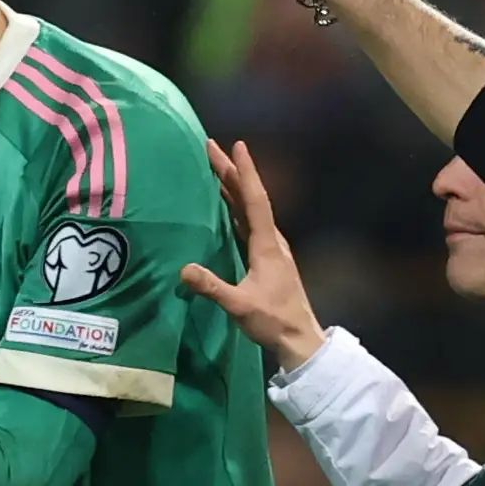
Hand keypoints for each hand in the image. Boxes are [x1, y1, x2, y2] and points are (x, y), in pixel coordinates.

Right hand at [180, 139, 323, 371]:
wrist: (300, 339)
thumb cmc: (274, 322)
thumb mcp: (240, 306)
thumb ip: (213, 287)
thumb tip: (184, 270)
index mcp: (267, 245)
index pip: (255, 200)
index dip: (245, 172)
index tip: (238, 145)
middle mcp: (272, 241)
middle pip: (250, 198)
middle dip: (231, 172)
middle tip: (212, 147)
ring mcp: (272, 249)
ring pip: (250, 209)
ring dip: (234, 188)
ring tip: (216, 169)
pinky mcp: (269, 259)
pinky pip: (250, 224)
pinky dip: (237, 208)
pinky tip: (226, 207)